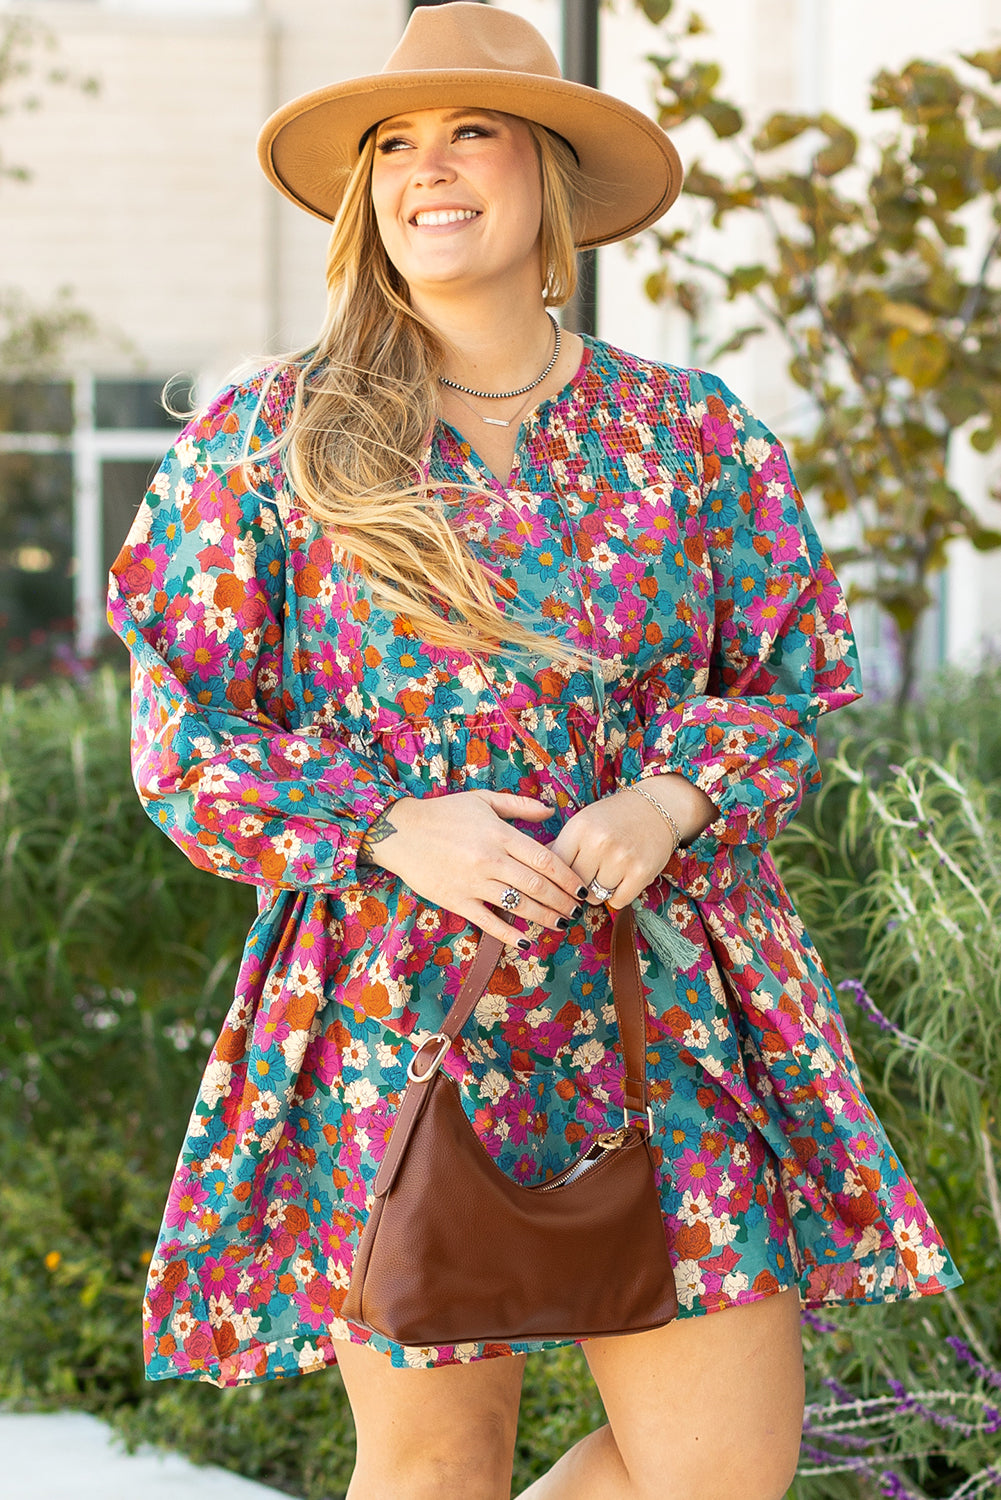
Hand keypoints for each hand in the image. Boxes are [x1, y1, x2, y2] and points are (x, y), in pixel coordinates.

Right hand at [365, 791, 587, 946]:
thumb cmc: (443, 813)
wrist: (400, 831)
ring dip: (544, 917)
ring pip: (518, 905)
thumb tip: (552, 810)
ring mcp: (473, 882)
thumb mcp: (482, 800)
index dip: (568, 877)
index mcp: (499, 834)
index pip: (544, 859)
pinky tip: (526, 941)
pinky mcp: (456, 900)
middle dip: (562, 901)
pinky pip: (487, 921)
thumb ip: (519, 806)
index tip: (581, 888)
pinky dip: (508, 934)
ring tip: (561, 924)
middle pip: (536, 885)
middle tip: (577, 911)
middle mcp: (489, 860)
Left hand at [548, 789, 677, 908]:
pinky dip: (618, 896)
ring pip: (595, 896)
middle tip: (588, 876)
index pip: (555, 867)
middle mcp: (599, 842)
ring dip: (598, 891)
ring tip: (606, 873)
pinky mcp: (641, 873)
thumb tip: (534, 873)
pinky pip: (617, 901)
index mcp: (580, 827)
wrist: (657, 808)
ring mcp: (622, 858)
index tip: (561, 879)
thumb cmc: (613, 818)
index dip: (557, 876)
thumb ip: (561, 847)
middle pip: (574, 885)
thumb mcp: (583, 823)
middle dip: (577, 886)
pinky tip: (622, 879)